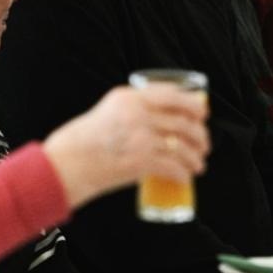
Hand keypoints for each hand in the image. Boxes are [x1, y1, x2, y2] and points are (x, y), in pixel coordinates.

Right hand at [41, 84, 209, 209]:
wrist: (68, 163)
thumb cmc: (87, 138)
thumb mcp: (110, 109)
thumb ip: (135, 106)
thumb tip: (166, 114)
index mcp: (130, 97)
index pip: (172, 95)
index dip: (194, 104)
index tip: (203, 113)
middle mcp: (137, 113)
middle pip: (183, 122)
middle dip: (200, 135)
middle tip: (204, 144)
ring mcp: (141, 137)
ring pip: (182, 146)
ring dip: (196, 157)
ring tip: (198, 163)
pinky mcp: (141, 161)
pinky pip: (173, 166)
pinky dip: (184, 173)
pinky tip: (186, 177)